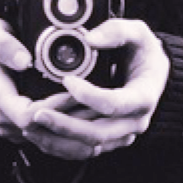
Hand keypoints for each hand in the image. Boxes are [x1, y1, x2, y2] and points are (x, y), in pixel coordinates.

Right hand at [0, 17, 79, 143]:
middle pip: (39, 131)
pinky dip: (60, 129)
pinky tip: (77, 117)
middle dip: (67, 119)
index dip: (54, 108)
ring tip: (91, 111)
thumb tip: (22, 60)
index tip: (75, 94)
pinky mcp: (13, 126)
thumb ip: (2, 44)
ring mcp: (6, 123)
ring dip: (67, 128)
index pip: (28, 116)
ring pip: (42, 137)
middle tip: (93, 104)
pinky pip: (39, 136)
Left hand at [25, 18, 170, 159]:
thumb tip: (91, 39)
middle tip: (37, 113)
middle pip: (97, 134)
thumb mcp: (138, 34)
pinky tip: (38, 134)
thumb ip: (118, 31)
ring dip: (56, 140)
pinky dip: (58, 145)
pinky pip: (81, 151)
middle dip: (64, 126)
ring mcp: (120, 135)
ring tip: (30, 126)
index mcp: (143, 98)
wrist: (151, 75)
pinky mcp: (107, 141)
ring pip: (87, 148)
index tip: (67, 80)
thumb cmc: (143, 53)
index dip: (89, 95)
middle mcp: (134, 122)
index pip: (115, 104)